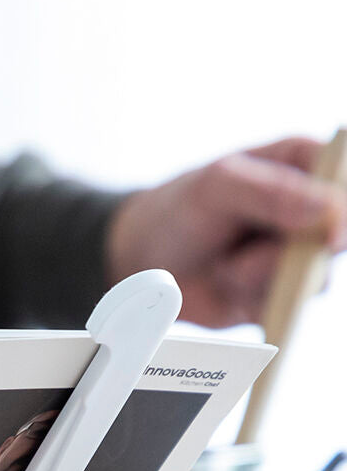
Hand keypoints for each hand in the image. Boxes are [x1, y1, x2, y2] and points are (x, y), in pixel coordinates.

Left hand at [106, 137, 346, 326]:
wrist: (144, 262)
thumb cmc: (179, 211)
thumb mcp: (217, 188)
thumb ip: (271, 193)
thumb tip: (329, 211)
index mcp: (304, 164)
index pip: (344, 180)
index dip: (342, 212)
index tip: (326, 238)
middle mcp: (312, 210)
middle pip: (338, 237)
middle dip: (288, 254)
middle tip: (243, 255)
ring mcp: (300, 253)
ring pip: (313, 277)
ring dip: (260, 278)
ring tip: (225, 266)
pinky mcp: (283, 291)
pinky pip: (287, 306)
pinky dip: (252, 301)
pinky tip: (227, 285)